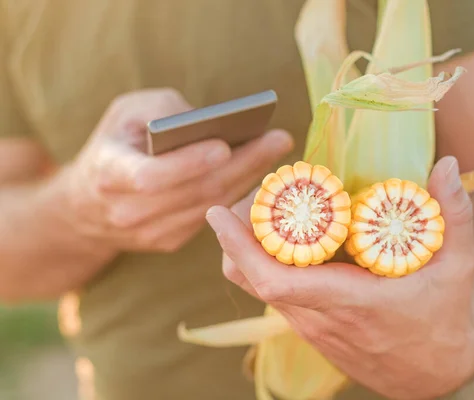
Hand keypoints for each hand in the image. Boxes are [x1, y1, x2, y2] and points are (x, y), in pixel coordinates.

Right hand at [56, 88, 293, 252]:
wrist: (89, 203)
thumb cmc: (115, 144)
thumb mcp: (125, 112)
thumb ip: (163, 110)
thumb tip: (211, 124)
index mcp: (110, 175)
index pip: (151, 176)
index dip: (187, 163)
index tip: (224, 145)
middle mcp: (129, 212)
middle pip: (196, 191)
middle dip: (242, 164)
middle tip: (279, 139)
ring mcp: (151, 233)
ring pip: (211, 205)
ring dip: (249, 178)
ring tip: (278, 151)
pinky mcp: (170, 241)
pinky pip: (212, 216)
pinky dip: (238, 192)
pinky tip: (259, 171)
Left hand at [205, 156, 473, 399]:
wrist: (433, 372)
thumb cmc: (446, 317)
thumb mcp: (459, 267)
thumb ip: (455, 215)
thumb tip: (447, 164)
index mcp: (351, 301)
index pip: (276, 280)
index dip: (240, 247)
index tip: (218, 213)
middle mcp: (320, 317)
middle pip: (252, 278)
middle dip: (236, 235)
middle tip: (249, 196)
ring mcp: (311, 325)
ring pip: (257, 286)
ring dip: (248, 248)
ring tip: (264, 210)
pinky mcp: (310, 328)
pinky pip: (273, 293)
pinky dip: (264, 262)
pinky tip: (284, 238)